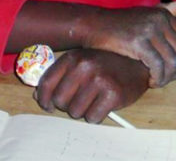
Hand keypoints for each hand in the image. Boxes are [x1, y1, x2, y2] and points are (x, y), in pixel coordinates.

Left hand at [34, 49, 148, 122]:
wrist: (137, 64)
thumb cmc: (106, 65)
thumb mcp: (81, 62)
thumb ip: (59, 75)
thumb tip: (38, 95)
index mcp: (73, 57)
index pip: (47, 83)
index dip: (44, 99)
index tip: (48, 105)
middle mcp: (84, 66)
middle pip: (59, 101)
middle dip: (66, 105)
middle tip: (78, 100)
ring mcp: (99, 80)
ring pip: (75, 112)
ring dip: (82, 111)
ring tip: (93, 99)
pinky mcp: (113, 94)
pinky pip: (92, 118)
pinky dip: (96, 116)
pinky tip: (102, 104)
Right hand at [81, 1, 175, 87]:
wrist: (94, 25)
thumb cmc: (119, 23)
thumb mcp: (143, 13)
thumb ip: (163, 10)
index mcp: (164, 14)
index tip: (174, 71)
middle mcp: (160, 19)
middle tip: (166, 79)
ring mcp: (149, 29)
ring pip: (171, 62)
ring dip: (167, 77)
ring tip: (157, 82)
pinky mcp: (139, 42)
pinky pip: (157, 66)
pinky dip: (157, 77)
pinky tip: (150, 82)